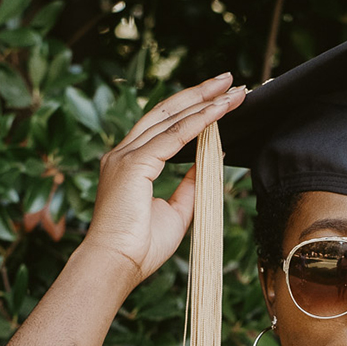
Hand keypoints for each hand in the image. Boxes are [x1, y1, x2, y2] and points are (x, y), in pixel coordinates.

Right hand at [81, 73, 246, 284]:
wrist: (114, 265)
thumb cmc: (140, 247)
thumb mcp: (175, 212)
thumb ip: (189, 185)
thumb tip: (207, 164)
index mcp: (130, 163)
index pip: (164, 126)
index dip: (193, 110)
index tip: (220, 99)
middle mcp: (124, 153)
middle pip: (166, 112)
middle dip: (199, 94)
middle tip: (229, 80)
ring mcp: (126, 156)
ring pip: (171, 118)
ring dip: (204, 102)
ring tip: (231, 90)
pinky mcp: (133, 164)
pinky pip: (173, 136)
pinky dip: (198, 122)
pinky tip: (218, 112)